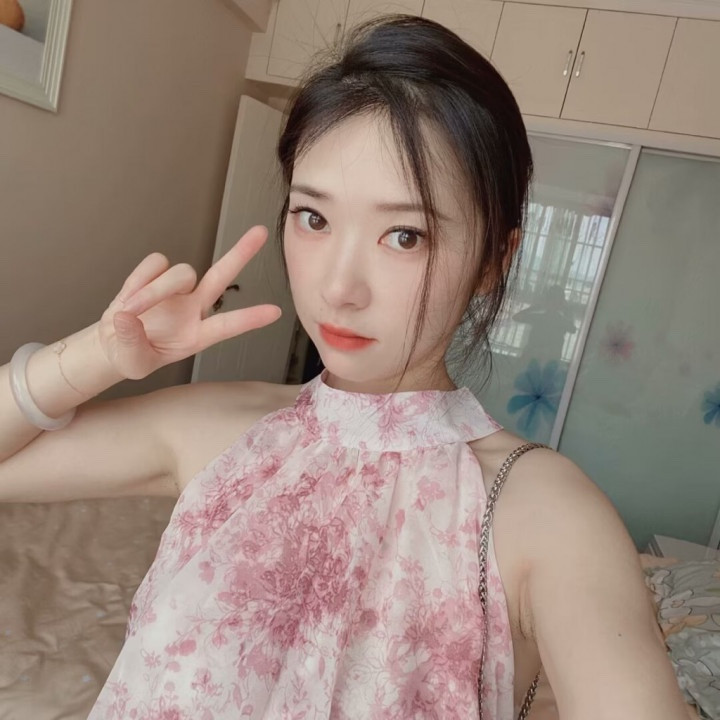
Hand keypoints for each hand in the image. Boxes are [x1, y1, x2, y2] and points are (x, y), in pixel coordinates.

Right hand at [98, 226, 282, 379]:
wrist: (115, 341)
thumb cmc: (132, 355)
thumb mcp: (133, 362)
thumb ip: (131, 343)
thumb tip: (126, 318)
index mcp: (197, 335)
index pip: (228, 326)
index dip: (250, 319)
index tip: (275, 312)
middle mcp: (194, 308)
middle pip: (222, 276)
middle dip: (241, 253)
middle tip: (262, 232)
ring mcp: (177, 289)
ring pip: (180, 272)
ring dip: (155, 289)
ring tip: (131, 309)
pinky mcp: (157, 273)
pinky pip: (156, 263)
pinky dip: (139, 278)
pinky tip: (128, 296)